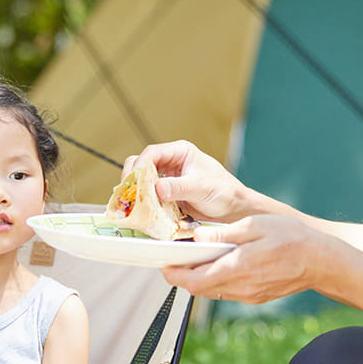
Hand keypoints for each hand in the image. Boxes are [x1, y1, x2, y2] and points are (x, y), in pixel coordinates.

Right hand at [126, 140, 243, 222]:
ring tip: (133, 204)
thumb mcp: (201, 187)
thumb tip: (157, 188)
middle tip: (129, 193)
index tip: (134, 180)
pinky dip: (144, 202)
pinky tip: (142, 211)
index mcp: (180, 152)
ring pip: (143, 181)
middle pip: (142, 165)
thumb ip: (179, 187)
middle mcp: (171, 163)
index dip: (140, 165)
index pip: (152, 153)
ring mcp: (168, 179)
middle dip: (134, 178)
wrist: (233, 209)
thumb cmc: (224, 191)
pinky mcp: (167, 194)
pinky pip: (149, 196)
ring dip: (137, 192)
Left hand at [162, 214, 320, 303]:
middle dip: (183, 276)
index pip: (195, 280)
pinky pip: (228, 291)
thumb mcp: (256, 226)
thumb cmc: (292, 237)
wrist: (322, 261)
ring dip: (200, 278)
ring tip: (196, 259)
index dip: (174, 275)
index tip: (164, 264)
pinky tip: (220, 264)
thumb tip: (197, 237)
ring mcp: (249, 295)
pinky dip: (217, 280)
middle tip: (174, 260)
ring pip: (212, 291)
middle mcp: (241, 287)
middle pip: (199, 289)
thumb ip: (224, 235)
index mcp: (238, 268)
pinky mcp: (256, 297)